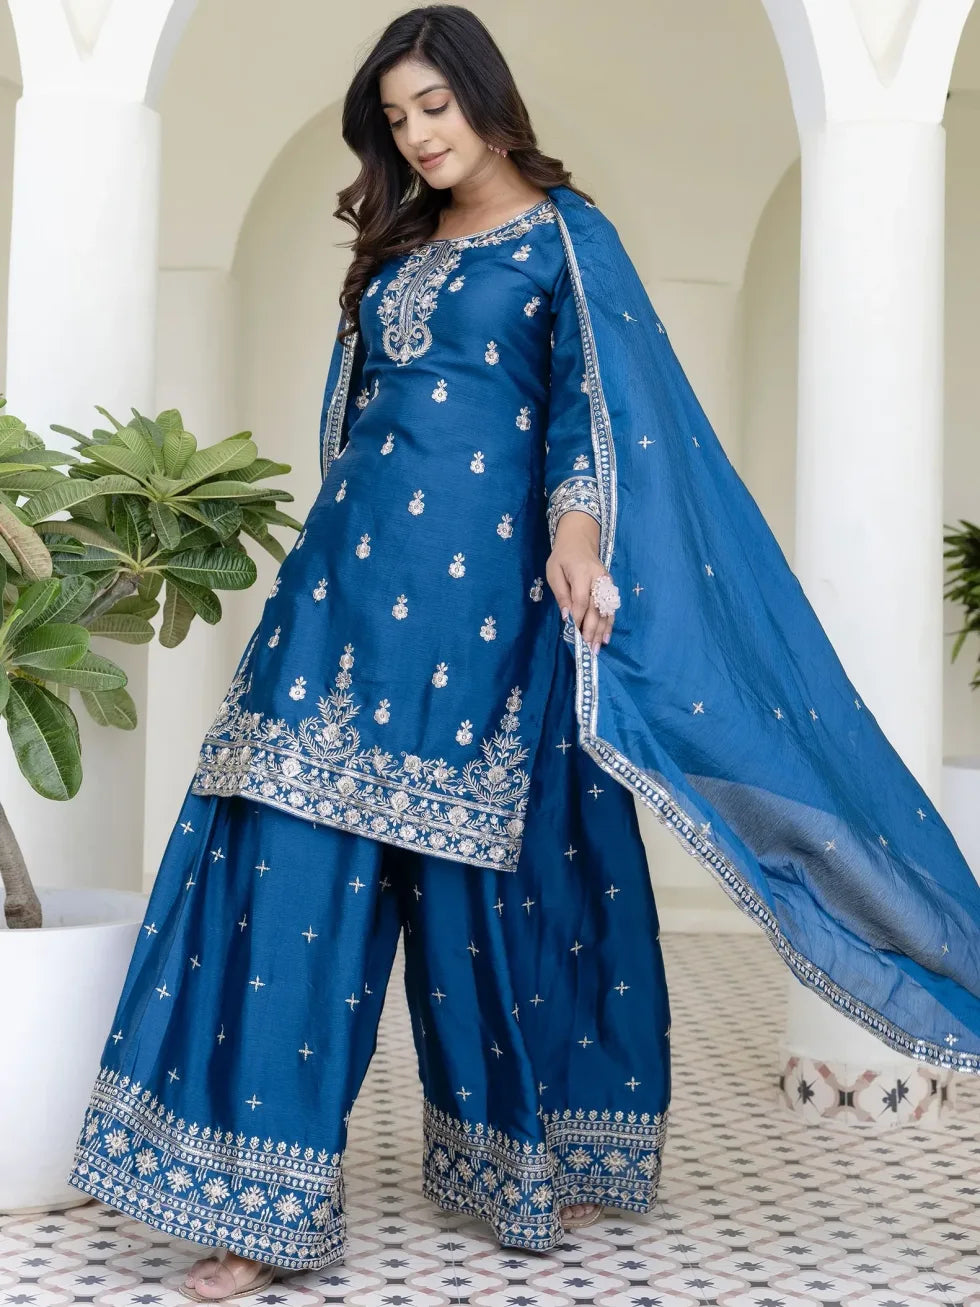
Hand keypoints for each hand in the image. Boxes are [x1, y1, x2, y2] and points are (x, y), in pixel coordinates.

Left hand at [545, 511, 615, 653]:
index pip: (582, 599)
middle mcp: (598, 579)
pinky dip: (608, 624)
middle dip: (591, 629)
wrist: (580, 541)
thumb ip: (561, 594)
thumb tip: (567, 616)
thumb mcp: (554, 572)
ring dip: (601, 631)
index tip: (574, 633)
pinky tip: (606, 637)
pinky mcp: (610, 588)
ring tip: (596, 648)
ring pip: (606, 610)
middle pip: (596, 608)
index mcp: (582, 572)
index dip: (579, 617)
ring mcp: (607, 584)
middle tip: (587, 648)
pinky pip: (611, 608)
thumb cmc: (562, 558)